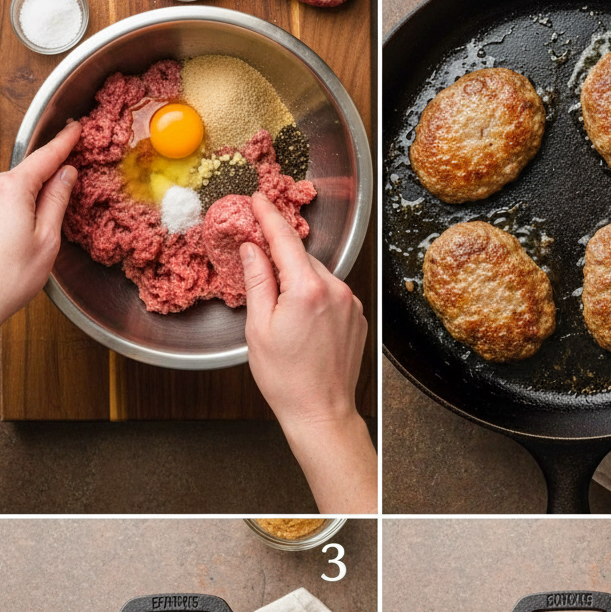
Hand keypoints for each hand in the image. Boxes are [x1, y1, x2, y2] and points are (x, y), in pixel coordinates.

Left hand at [0, 119, 81, 328]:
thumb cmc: (10, 277)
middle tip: (73, 165)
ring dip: (36, 192)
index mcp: (14, 188)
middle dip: (51, 170)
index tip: (76, 128)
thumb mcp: (47, 239)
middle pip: (31, 171)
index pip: (45, 157)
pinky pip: (8, 199)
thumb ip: (57, 201)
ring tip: (52, 207)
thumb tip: (67, 175)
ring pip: (19, 186)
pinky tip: (32, 219)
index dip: (64, 142)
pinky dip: (23, 203)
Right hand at [242, 193, 376, 512]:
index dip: (268, 215)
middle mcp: (335, 290)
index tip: (257, 198)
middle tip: (256, 256)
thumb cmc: (287, 380)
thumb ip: (258, 281)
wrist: (321, 413)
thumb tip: (253, 248)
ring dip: (297, 279)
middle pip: (301, 257)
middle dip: (279, 254)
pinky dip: (313, 295)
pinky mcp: (357, 316)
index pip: (285, 239)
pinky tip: (300, 320)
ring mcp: (350, 303)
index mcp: (307, 289)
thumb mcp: (258, 328)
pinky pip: (331, 294)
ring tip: (279, 306)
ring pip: (317, 275)